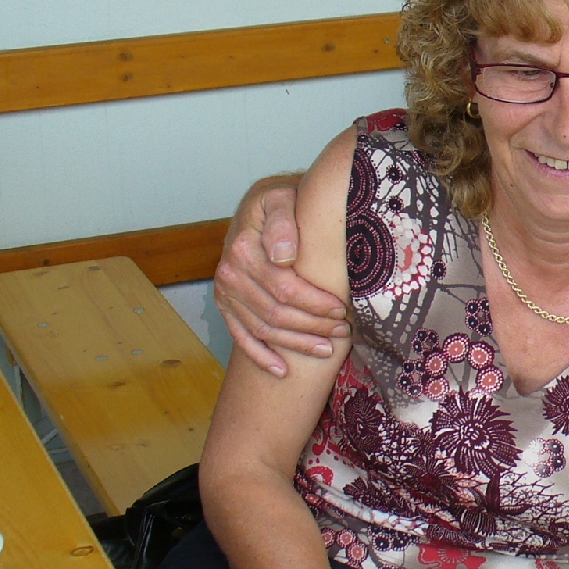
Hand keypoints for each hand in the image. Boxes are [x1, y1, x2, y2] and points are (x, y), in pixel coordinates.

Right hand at [214, 176, 347, 376]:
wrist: (261, 206)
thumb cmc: (283, 201)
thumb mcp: (284, 198)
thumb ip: (284, 221)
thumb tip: (283, 256)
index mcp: (244, 249)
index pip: (284, 287)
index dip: (315, 303)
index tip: (341, 308)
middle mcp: (230, 274)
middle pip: (276, 313)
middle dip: (312, 326)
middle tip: (343, 330)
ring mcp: (226, 293)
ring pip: (264, 329)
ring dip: (296, 344)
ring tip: (327, 349)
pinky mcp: (226, 306)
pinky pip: (241, 337)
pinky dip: (261, 357)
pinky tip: (282, 371)